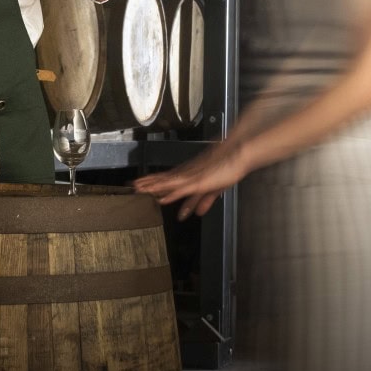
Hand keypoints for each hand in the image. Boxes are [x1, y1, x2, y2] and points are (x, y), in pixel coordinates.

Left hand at [133, 143, 248, 220]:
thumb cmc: (227, 169)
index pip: (168, 179)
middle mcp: (187, 174)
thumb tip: (197, 213)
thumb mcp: (215, 190)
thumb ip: (205, 201)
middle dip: (148, 184)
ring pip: (167, 183)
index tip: (142, 185)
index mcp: (190, 174)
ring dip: (153, 186)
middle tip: (132, 187)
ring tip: (138, 189)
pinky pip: (180, 189)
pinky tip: (160, 198)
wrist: (238, 156)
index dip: (155, 182)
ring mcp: (191, 177)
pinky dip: (170, 194)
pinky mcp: (198, 182)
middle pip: (164, 180)